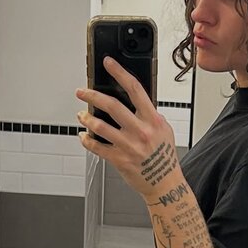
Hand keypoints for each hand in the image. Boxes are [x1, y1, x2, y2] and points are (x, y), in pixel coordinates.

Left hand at [75, 57, 180, 198]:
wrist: (164, 185)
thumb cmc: (164, 159)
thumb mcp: (165, 132)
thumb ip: (152, 116)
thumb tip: (138, 102)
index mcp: (152, 120)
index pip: (135, 89)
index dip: (120, 72)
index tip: (108, 63)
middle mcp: (140, 132)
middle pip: (112, 105)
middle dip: (92, 95)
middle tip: (81, 91)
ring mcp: (128, 146)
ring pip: (100, 126)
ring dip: (86, 118)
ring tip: (81, 114)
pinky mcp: (119, 160)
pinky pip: (97, 147)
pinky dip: (87, 140)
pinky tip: (84, 136)